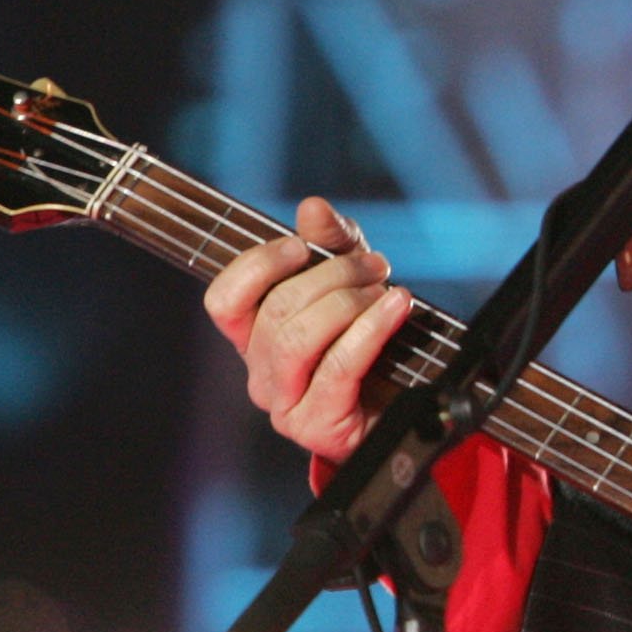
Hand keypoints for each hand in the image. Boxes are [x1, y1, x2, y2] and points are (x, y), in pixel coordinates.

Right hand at [200, 195, 416, 463]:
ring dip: (348, 303)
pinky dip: (370, 330)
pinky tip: (396, 308)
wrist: (408, 406)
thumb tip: (312, 207)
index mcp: (254, 339)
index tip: (299, 246)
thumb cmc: (372, 343)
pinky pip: (337, 367)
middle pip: (275, 311)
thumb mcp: (353, 280)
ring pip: (297, 339)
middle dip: (331, 275)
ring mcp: (284, 404)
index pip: (224, 301)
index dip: (256, 266)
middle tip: (375, 265)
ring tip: (385, 290)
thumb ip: (331, 243)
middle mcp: (260, 373)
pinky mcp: (316, 425)